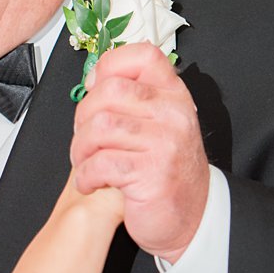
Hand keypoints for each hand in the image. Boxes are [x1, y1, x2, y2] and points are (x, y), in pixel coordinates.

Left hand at [70, 43, 209, 263]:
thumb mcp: (158, 124)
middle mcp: (173, 113)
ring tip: (85, 161)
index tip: (95, 89)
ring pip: (100, 126)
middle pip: (109, 90)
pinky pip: (101, 162)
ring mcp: (164, 143)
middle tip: (84, 138)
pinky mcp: (151, 174)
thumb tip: (93, 76)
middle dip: (83, 116)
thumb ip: (132, 97)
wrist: (192, 216)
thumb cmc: (166, 170)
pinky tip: (90, 182)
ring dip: (81, 148)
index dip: (109, 66)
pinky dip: (85, 175)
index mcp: (174, 95)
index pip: (143, 55)